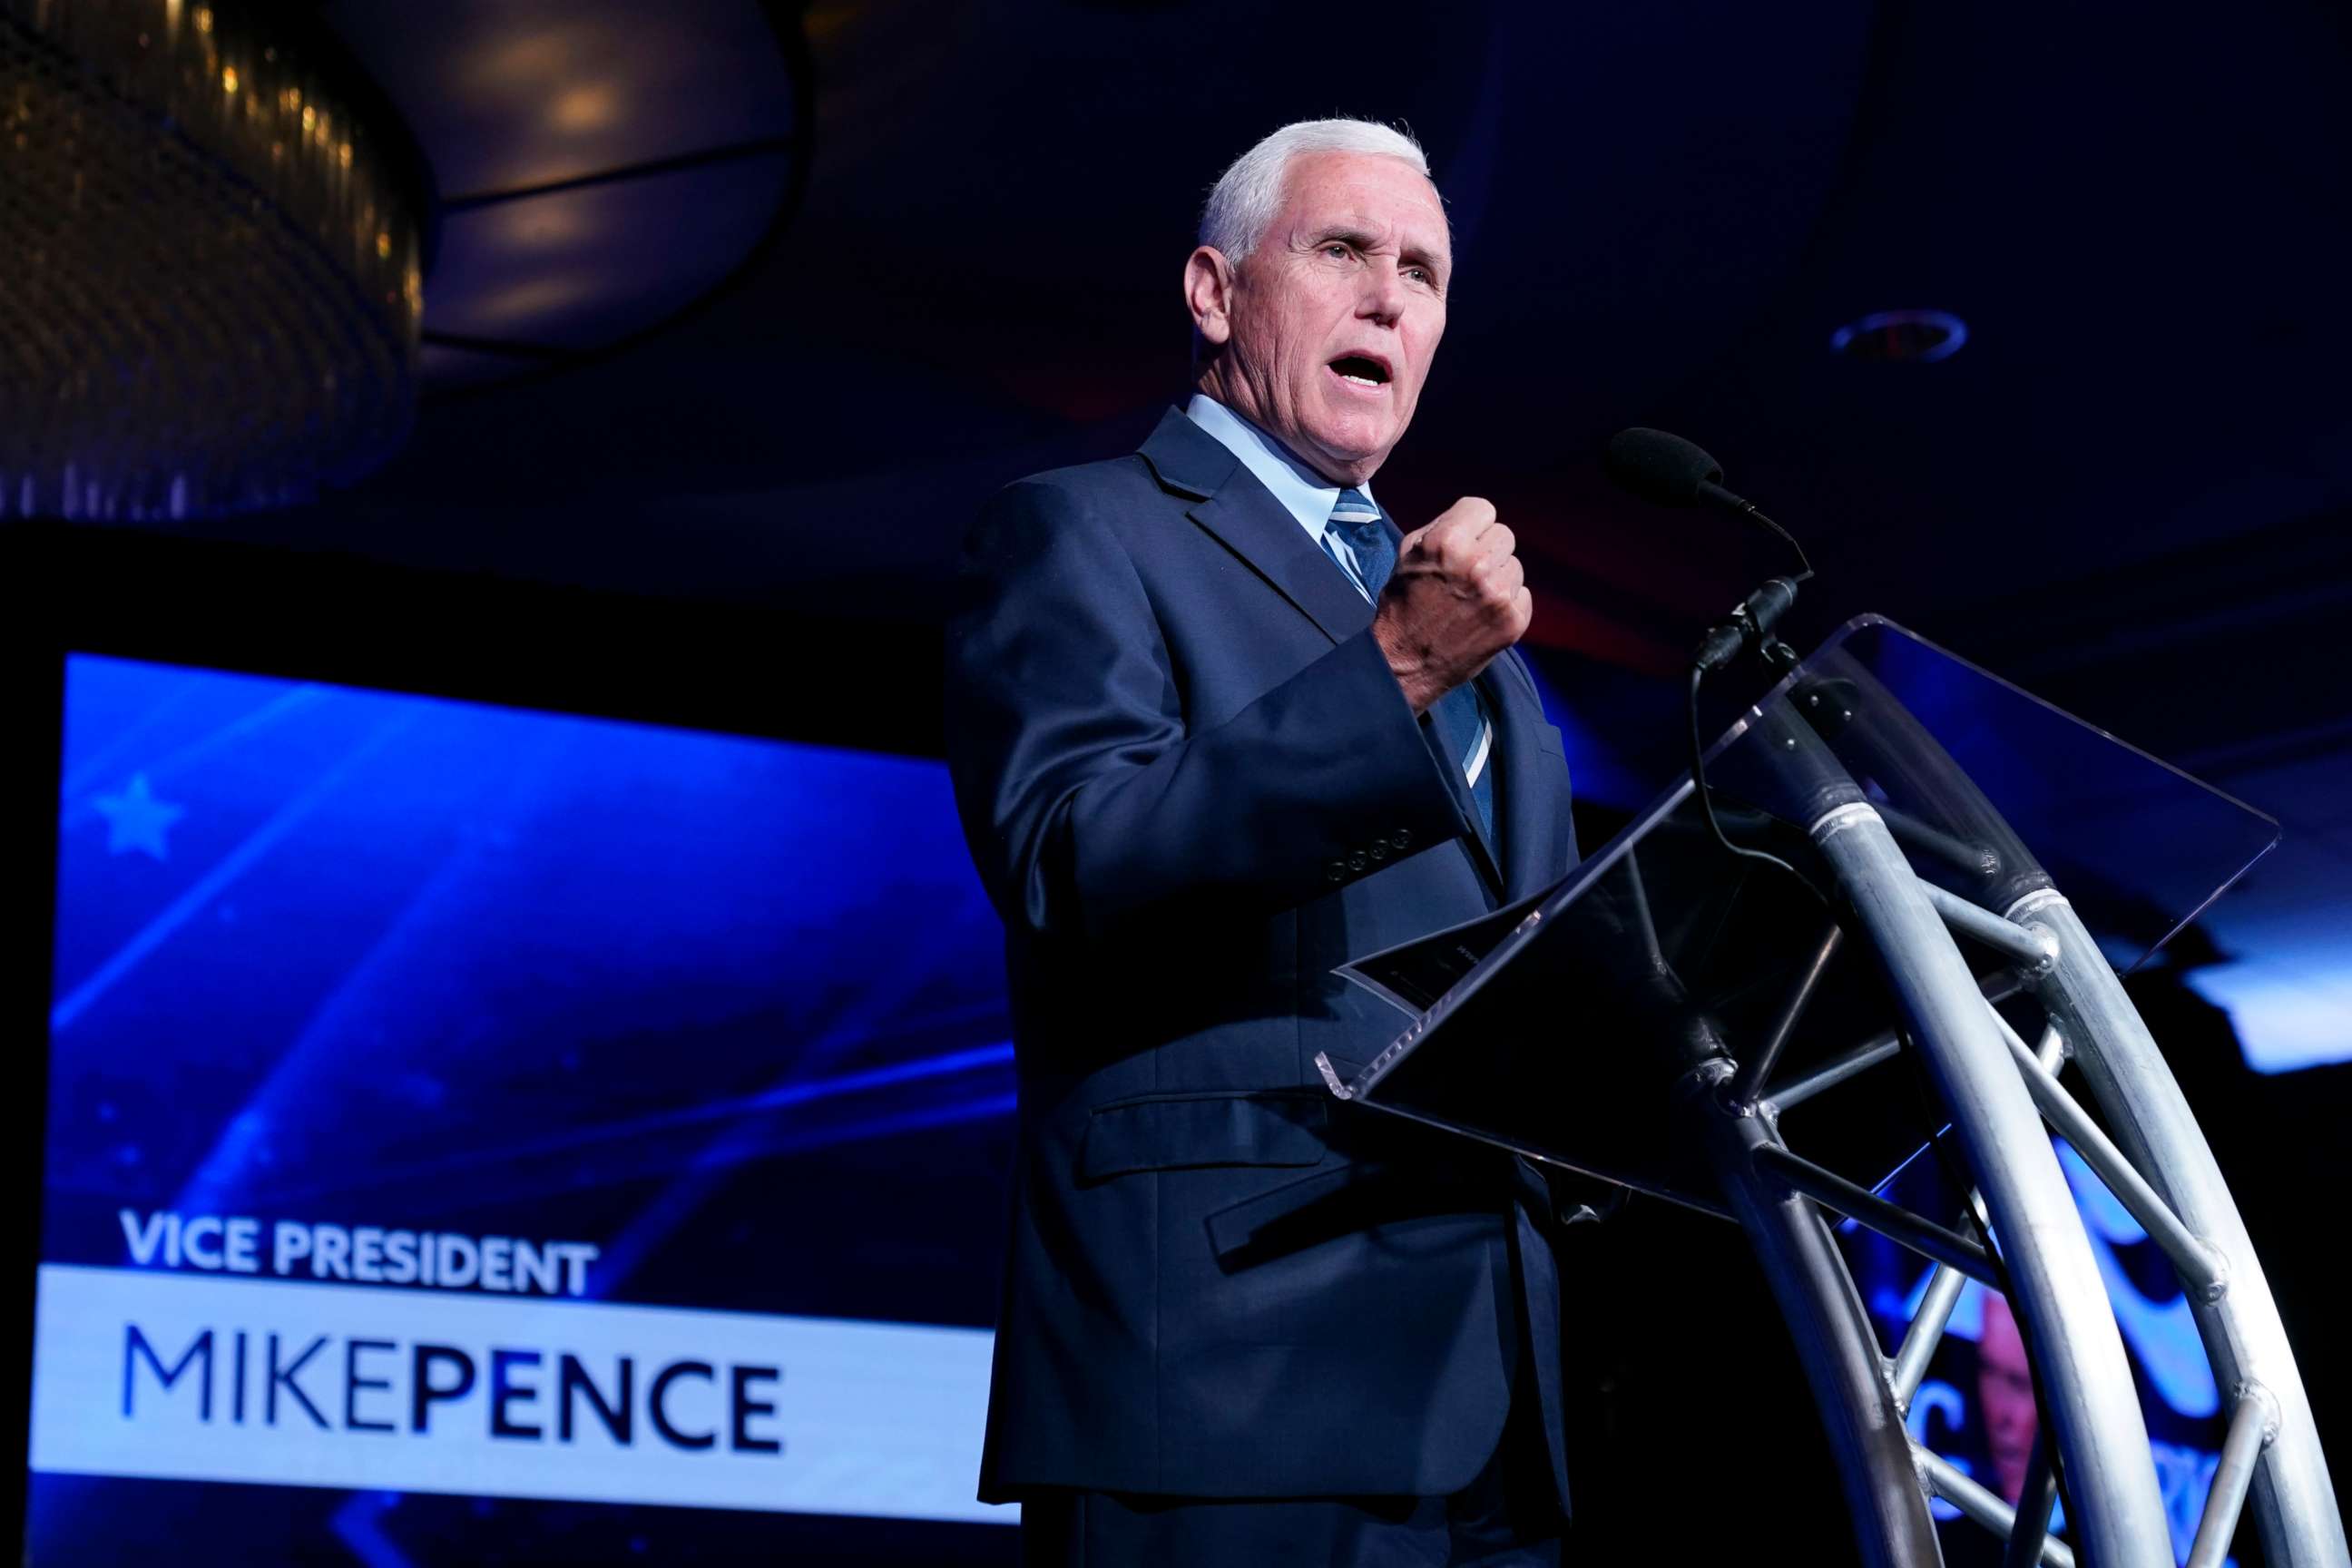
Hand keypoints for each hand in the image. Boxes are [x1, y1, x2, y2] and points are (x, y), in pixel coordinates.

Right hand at [1369, 497, 1531, 714]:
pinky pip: (1523, 594)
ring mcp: (1499, 595)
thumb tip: (1471, 520)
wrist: (1405, 664)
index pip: (1482, 508)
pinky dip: (1506, 603)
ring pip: (1515, 566)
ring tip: (1471, 597)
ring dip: (1497, 577)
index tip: (1463, 540)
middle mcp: (1477, 565)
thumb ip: (1440, 529)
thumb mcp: (1407, 556)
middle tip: (1466, 572)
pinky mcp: (1513, 621)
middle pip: (1504, 534)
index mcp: (1447, 542)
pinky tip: (1482, 614)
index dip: (1470, 523)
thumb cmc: (1403, 607)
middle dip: (1486, 549)